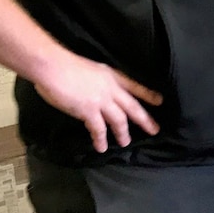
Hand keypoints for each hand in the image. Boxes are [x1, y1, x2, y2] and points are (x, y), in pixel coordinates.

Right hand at [33, 49, 162, 152]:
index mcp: (111, 75)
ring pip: (119, 120)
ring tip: (126, 143)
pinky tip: (101, 147)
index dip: (148, 94)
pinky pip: (98, 129)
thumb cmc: (64, 64)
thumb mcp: (90, 69)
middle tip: (155, 130)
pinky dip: (100, 139)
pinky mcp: (89, 111)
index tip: (160, 101)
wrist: (53, 66)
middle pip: (133, 106)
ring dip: (123, 133)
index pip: (135, 86)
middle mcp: (111, 88)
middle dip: (145, 119)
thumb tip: (94, 92)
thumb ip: (96, 82)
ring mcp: (101, 100)